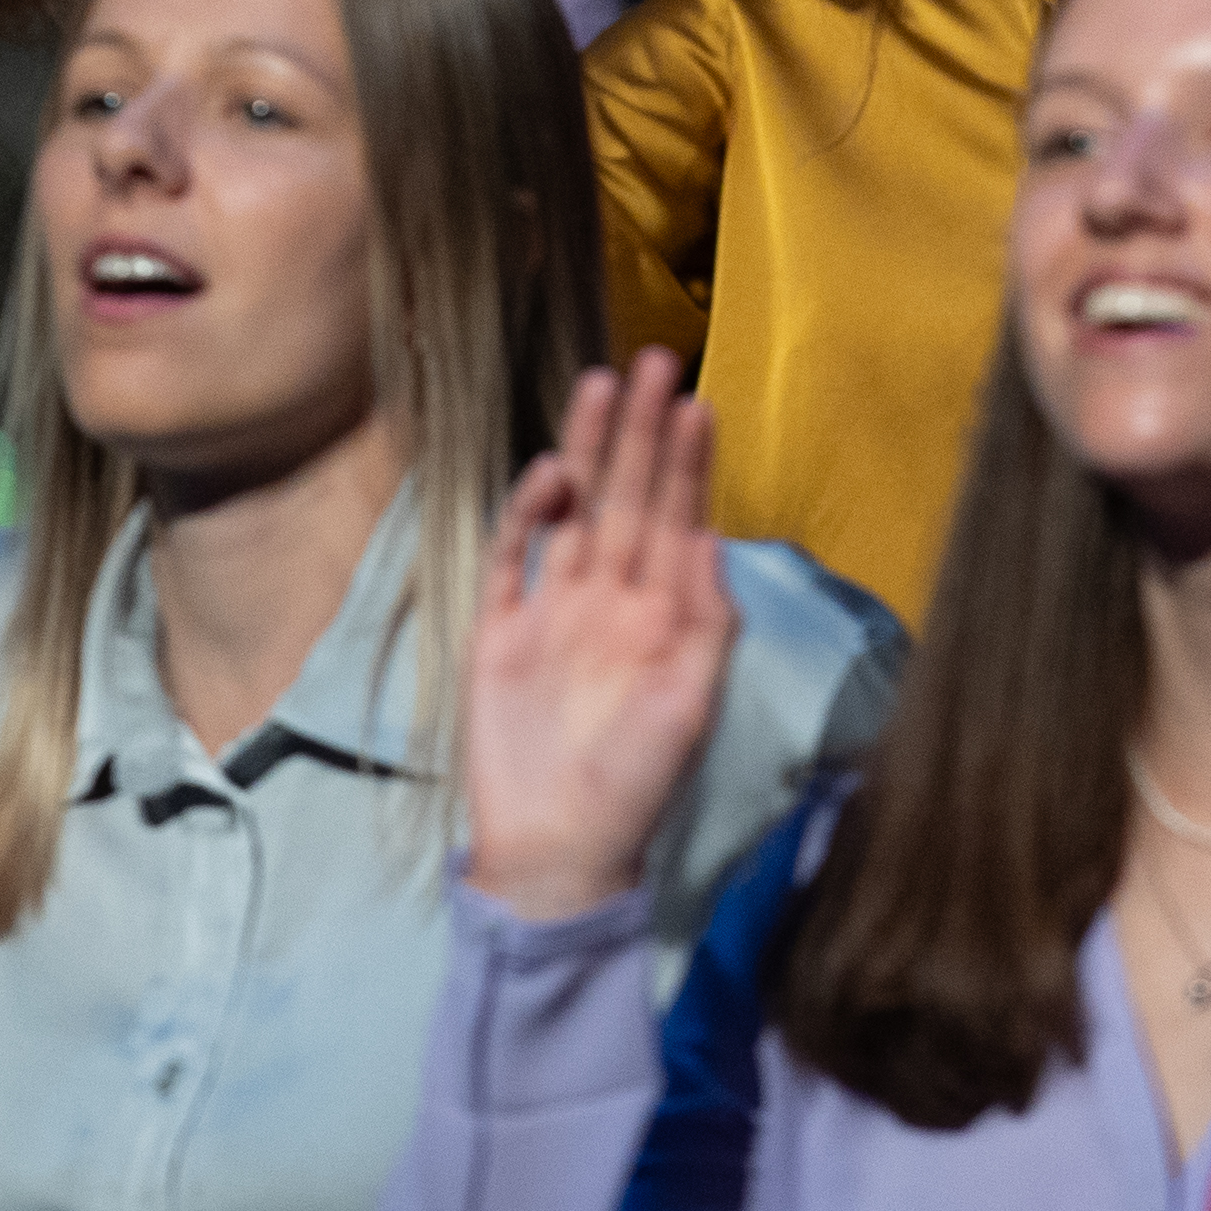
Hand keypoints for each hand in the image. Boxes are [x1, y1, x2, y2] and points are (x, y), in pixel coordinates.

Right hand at [459, 354, 736, 919]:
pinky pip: (512, 558)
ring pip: (573, 511)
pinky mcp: (498, 629)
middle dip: (641, 431)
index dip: (687, 461)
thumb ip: (707, 621)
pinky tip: (550, 477)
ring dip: (588, 451)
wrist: (558, 850)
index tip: (698, 403)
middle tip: (655, 360)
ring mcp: (551, 609)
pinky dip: (525, 515)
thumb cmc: (636, 786)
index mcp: (661, 613)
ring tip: (602, 384)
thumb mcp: (693, 704)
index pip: (677, 517)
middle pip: (627, 495)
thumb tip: (712, 537)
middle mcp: (608, 598)